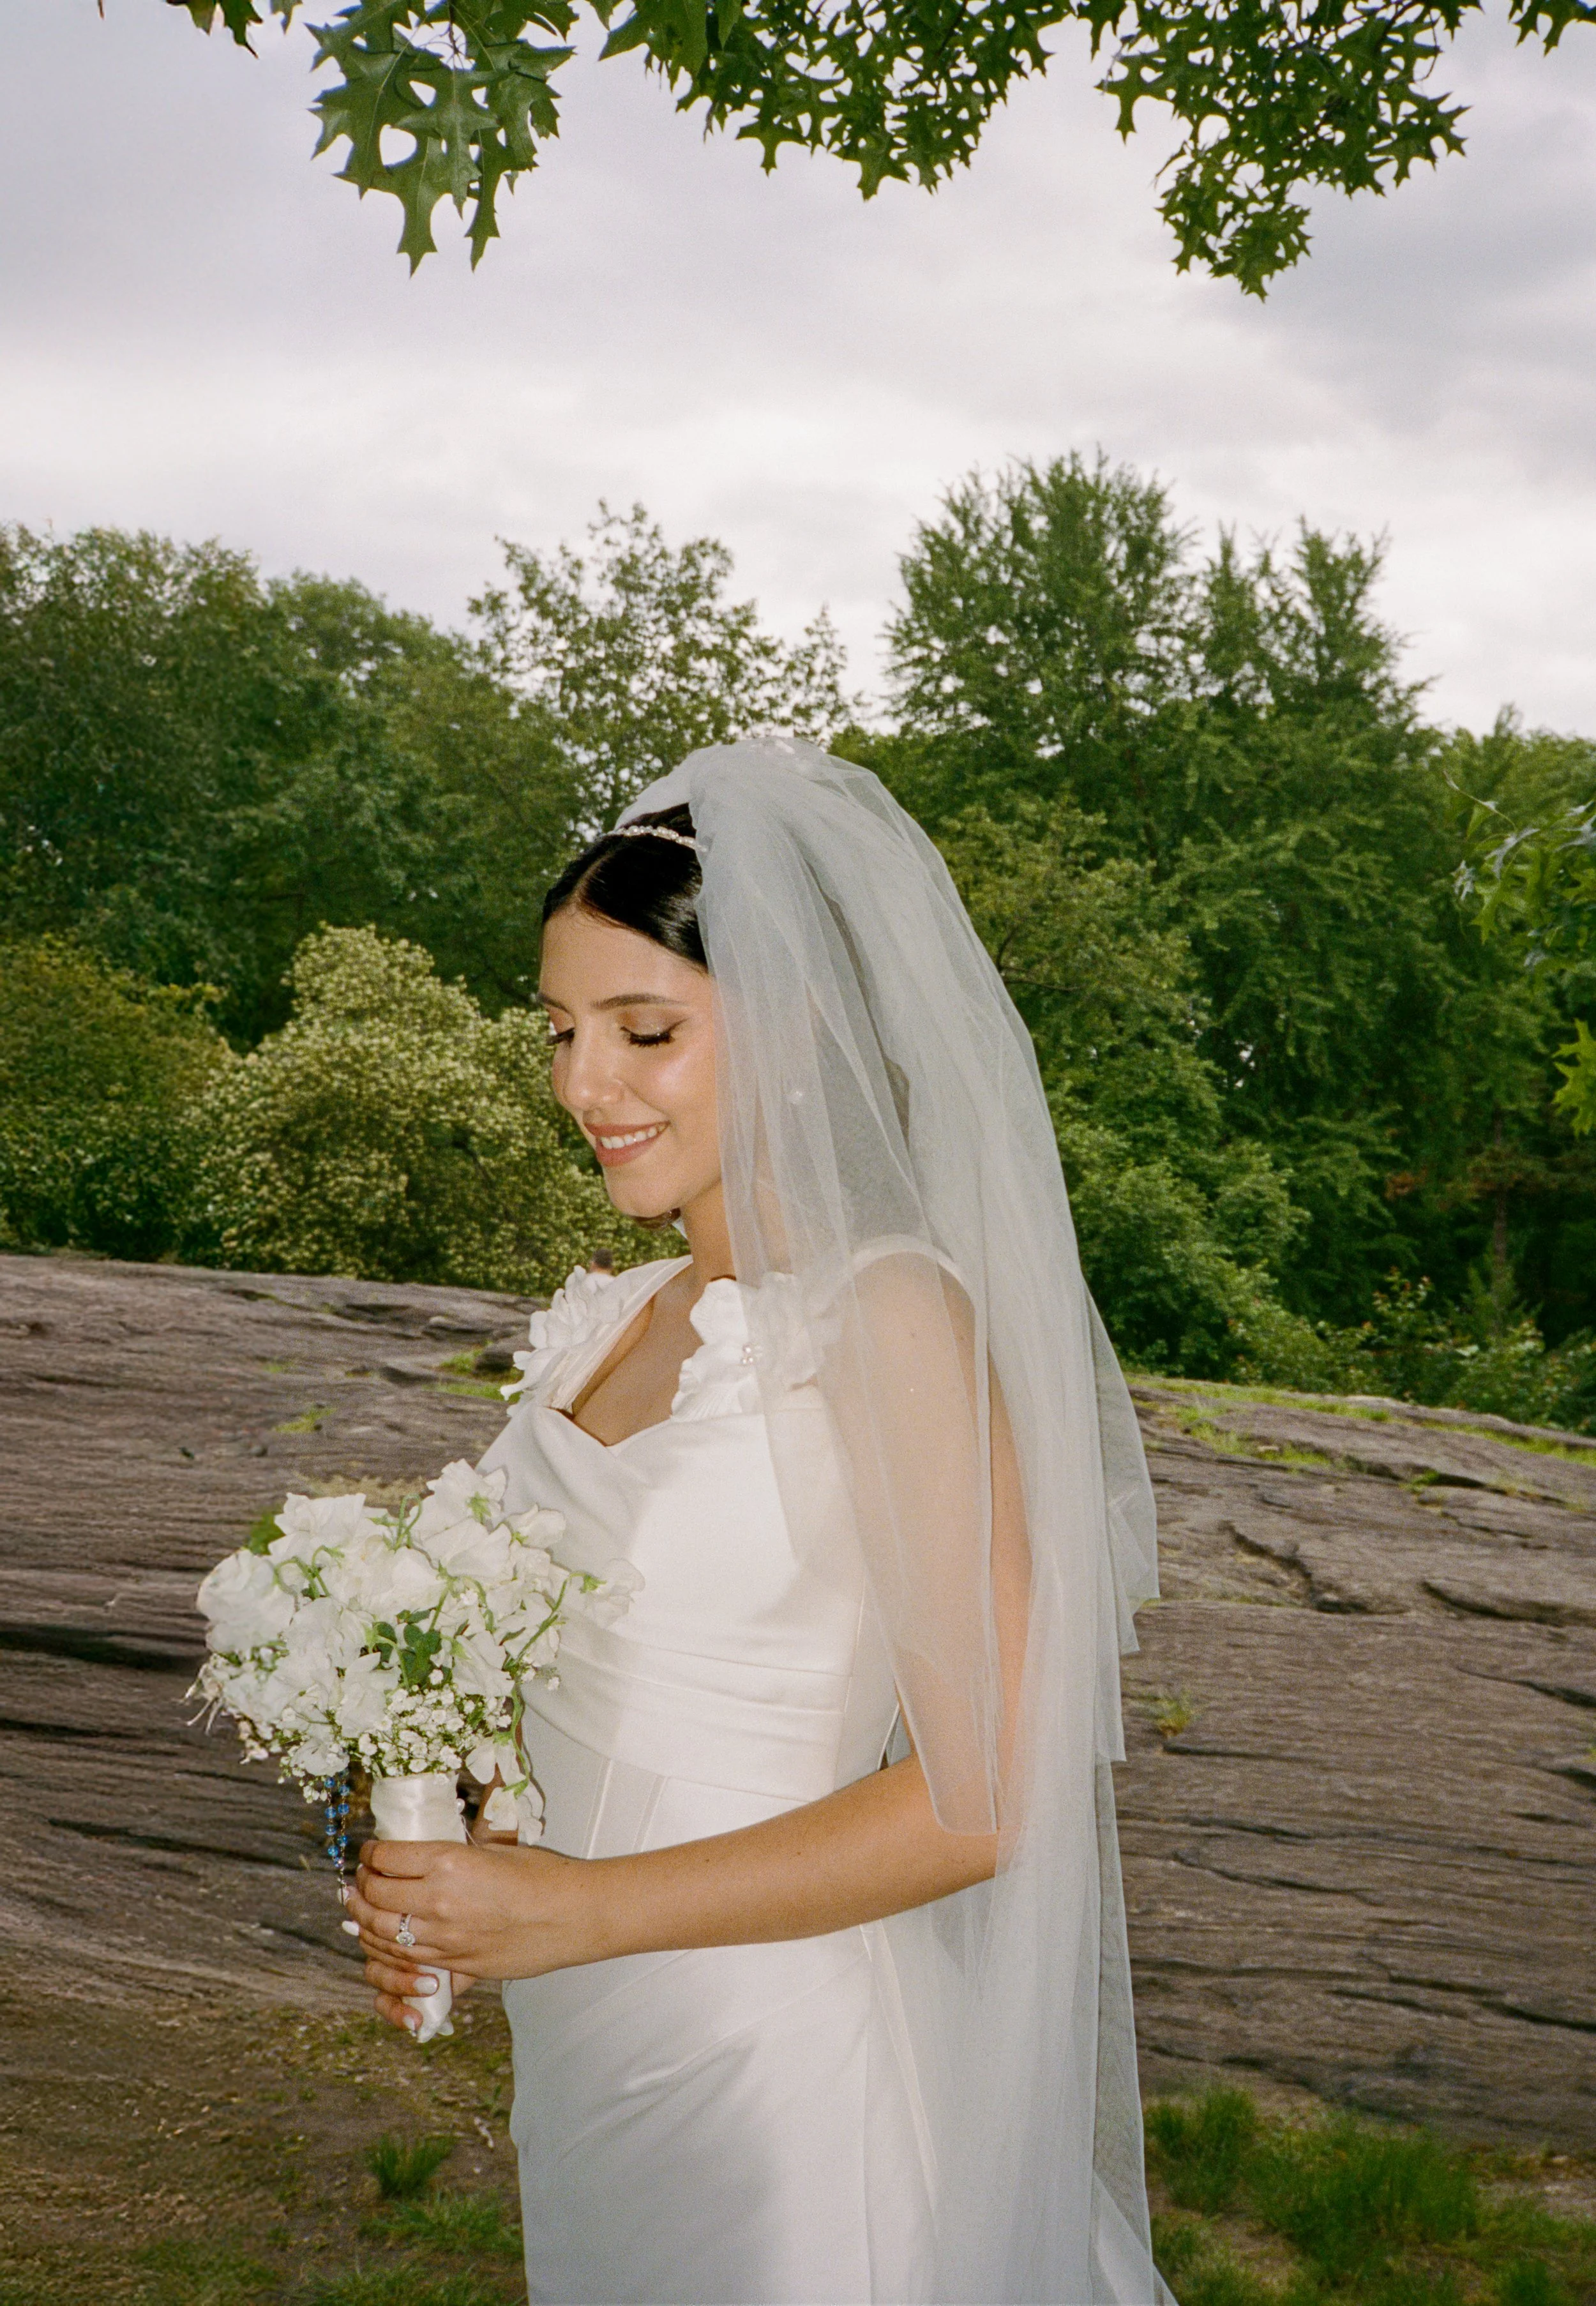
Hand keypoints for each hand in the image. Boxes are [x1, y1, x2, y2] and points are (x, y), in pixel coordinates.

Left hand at [346, 1837, 603, 2027]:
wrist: (573, 1916)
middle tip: (361, 1879)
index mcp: (448, 1863)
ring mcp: (444, 1939)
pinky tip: (385, 1940)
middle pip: (374, 1895)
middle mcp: (439, 1901)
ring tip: (361, 1908)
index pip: (386, 1857)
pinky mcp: (456, 1966)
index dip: (371, 1853)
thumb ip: (452, 1857)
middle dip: (360, 1886)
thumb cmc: (542, 1876)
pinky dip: (387, 1950)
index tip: (371, 1851)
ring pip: (381, 1933)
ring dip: (364, 1919)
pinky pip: (406, 1961)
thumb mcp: (492, 1851)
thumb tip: (422, 1857)